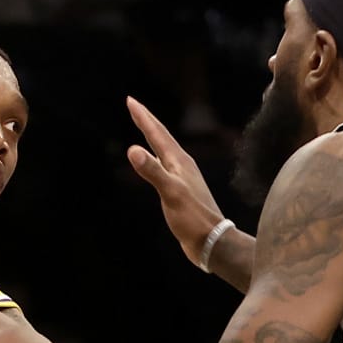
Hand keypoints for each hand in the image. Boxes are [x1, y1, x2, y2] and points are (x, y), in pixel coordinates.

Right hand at [125, 96, 228, 267]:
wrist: (212, 241)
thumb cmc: (193, 218)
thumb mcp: (170, 193)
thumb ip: (152, 171)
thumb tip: (132, 149)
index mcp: (179, 162)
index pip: (157, 134)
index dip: (143, 117)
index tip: (130, 100)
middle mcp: (183, 166)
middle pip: (162, 138)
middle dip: (147, 121)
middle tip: (133, 106)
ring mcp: (183, 178)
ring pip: (164, 151)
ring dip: (152, 138)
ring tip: (144, 128)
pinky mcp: (182, 191)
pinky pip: (165, 166)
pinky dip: (155, 158)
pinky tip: (156, 164)